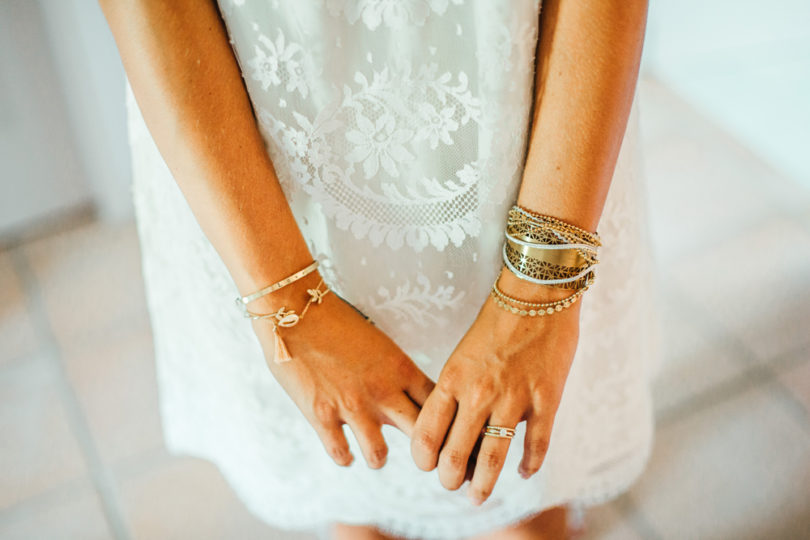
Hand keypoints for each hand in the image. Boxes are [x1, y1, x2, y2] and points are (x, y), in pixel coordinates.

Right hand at [251, 270, 435, 468]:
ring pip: (379, 455)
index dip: (443, 421)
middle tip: (416, 455)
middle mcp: (382, 391)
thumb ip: (393, 373)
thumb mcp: (379, 344)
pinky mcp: (322, 416)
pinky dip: (345, 456)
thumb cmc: (337, 321)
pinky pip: (341, 454)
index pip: (439, 404)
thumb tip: (404, 396)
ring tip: (376, 452)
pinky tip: (346, 450)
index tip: (440, 428)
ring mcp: (352, 406)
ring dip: (378, 456)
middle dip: (421, 448)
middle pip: (420, 433)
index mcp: (400, 368)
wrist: (295, 310)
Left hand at [410, 266, 580, 504]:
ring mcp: (513, 399)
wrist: (537, 294)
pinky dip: (528, 465)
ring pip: (492, 459)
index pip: (426, 434)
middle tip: (452, 486)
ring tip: (478, 497)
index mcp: (452, 380)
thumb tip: (451, 428)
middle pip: (455, 455)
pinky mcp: (545, 399)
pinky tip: (524, 472)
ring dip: (482, 486)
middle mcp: (478, 394)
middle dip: (450, 479)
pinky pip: (536, 445)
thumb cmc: (496, 321)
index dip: (423, 459)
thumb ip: (456, 391)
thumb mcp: (462, 355)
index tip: (427, 466)